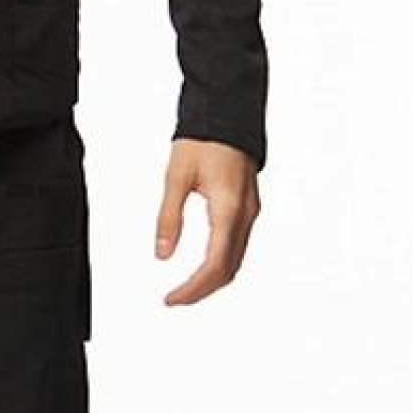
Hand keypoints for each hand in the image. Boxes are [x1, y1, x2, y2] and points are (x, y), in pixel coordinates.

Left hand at [154, 139, 259, 305]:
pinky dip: (220, 263)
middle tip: (173, 299)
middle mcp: (246, 214)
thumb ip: (169, 217)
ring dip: (212, 279)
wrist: (228, 113)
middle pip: (229, 269)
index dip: (193, 288)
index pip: (214, 264)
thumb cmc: (203, 139)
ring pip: (236, 260)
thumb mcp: (176, 177)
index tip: (171, 298)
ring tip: (185, 289)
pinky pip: (238, 246)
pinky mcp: (248, 207)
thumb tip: (162, 254)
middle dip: (202, 290)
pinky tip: (202, 267)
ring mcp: (250, 212)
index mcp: (229, 209)